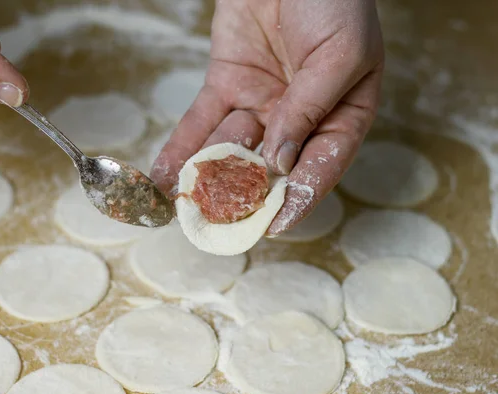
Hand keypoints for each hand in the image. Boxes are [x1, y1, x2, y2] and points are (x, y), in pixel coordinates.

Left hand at [151, 0, 383, 235]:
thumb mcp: (339, 54)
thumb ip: (310, 108)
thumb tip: (279, 160)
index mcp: (341, 116)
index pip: (320, 167)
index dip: (298, 199)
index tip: (273, 226)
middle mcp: (299, 118)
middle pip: (269, 167)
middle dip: (242, 195)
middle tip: (216, 221)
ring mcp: (259, 104)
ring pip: (230, 149)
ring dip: (206, 177)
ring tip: (183, 204)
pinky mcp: (225, 86)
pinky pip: (200, 123)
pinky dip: (182, 149)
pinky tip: (165, 178)